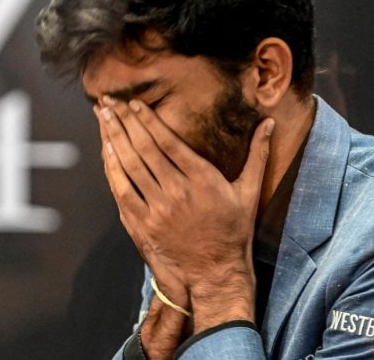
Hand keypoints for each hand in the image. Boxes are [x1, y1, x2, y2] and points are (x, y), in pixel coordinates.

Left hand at [95, 97, 274, 333]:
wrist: (214, 272)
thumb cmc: (233, 230)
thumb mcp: (249, 192)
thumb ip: (258, 155)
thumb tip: (270, 124)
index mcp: (202, 179)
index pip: (169, 142)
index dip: (149, 120)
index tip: (134, 103)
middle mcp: (178, 192)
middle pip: (145, 149)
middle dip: (125, 121)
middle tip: (110, 101)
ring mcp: (158, 209)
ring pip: (130, 165)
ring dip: (113, 138)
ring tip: (103, 116)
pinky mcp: (143, 224)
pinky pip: (123, 190)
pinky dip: (112, 167)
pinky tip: (105, 149)